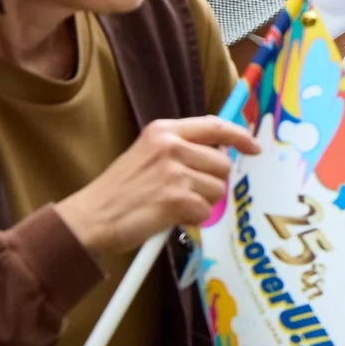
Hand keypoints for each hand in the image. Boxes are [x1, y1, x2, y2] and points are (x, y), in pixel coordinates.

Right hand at [55, 117, 260, 256]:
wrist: (90, 217)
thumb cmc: (120, 191)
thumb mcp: (147, 155)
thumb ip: (181, 150)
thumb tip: (221, 154)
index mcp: (163, 131)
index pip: (214, 126)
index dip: (239, 136)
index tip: (254, 147)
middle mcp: (170, 146)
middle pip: (222, 163)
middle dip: (212, 182)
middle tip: (184, 193)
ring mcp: (173, 171)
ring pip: (217, 189)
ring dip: (202, 203)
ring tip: (173, 205)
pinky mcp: (175, 198)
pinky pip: (205, 211)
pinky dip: (192, 219)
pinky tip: (170, 217)